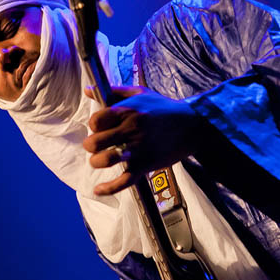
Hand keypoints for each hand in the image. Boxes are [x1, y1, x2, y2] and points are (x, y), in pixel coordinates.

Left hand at [82, 86, 204, 195]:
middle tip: (97, 146)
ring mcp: (138, 149)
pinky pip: (124, 180)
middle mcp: (131, 129)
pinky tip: (98, 189)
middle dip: (91, 145)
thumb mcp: (139, 94)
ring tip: (100, 160)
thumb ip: (113, 92)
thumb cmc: (163, 108)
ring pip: (105, 160)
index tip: (100, 128)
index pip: (95, 121)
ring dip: (97, 162)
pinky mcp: (146, 164)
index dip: (94, 126)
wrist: (192, 125)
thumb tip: (87, 90)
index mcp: (127, 111)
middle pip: (95, 142)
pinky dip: (109, 188)